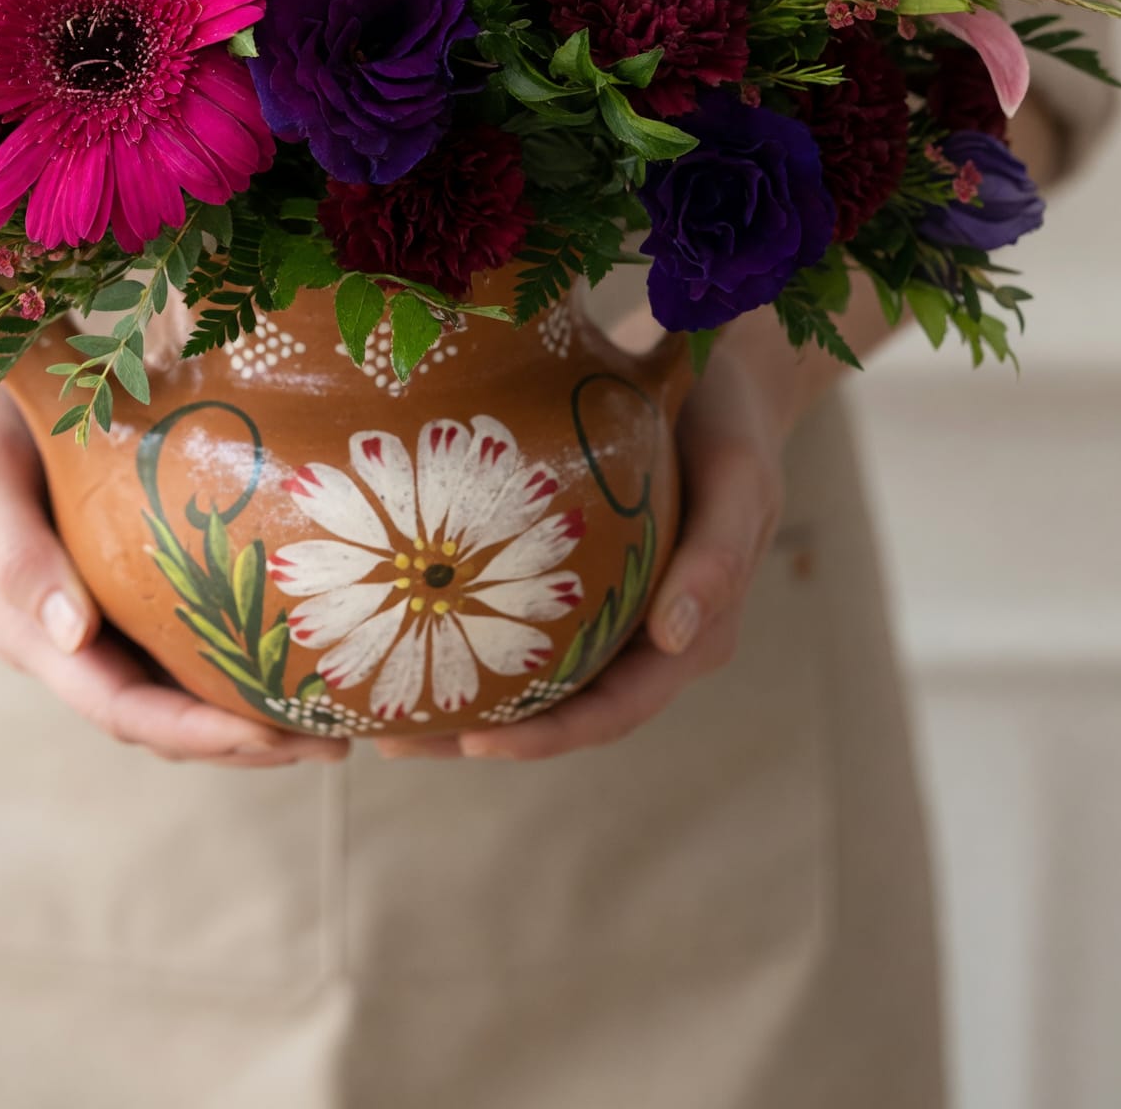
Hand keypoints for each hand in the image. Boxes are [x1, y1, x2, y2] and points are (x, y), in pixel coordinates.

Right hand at [0, 328, 347, 768]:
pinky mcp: (129, 574)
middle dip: (246, 740)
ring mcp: (102, 610)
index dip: (198, 734)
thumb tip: (74, 637)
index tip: (271, 737)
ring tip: (338, 717)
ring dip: (254, 709)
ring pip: (183, 685)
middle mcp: (70, 637)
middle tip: (336, 746)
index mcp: (30, 633)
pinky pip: (190, 631)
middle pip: (165, 717)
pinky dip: (243, 650)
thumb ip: (17, 556)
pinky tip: (303, 642)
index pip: (123, 710)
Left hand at [385, 326, 790, 762]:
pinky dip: (472, 634)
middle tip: (396, 742)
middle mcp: (648, 638)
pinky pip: (525, 622)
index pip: (616, 710)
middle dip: (483, 734)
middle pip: (562, 710)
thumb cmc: (729, 423)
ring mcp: (612, 610)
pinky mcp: (580, 575)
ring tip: (381, 714)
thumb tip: (674, 639)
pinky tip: (407, 623)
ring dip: (466, 699)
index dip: (550, 736)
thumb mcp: (739, 480)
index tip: (480, 745)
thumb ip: (717, 557)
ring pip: (536, 677)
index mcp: (694, 634)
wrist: (720, 376)